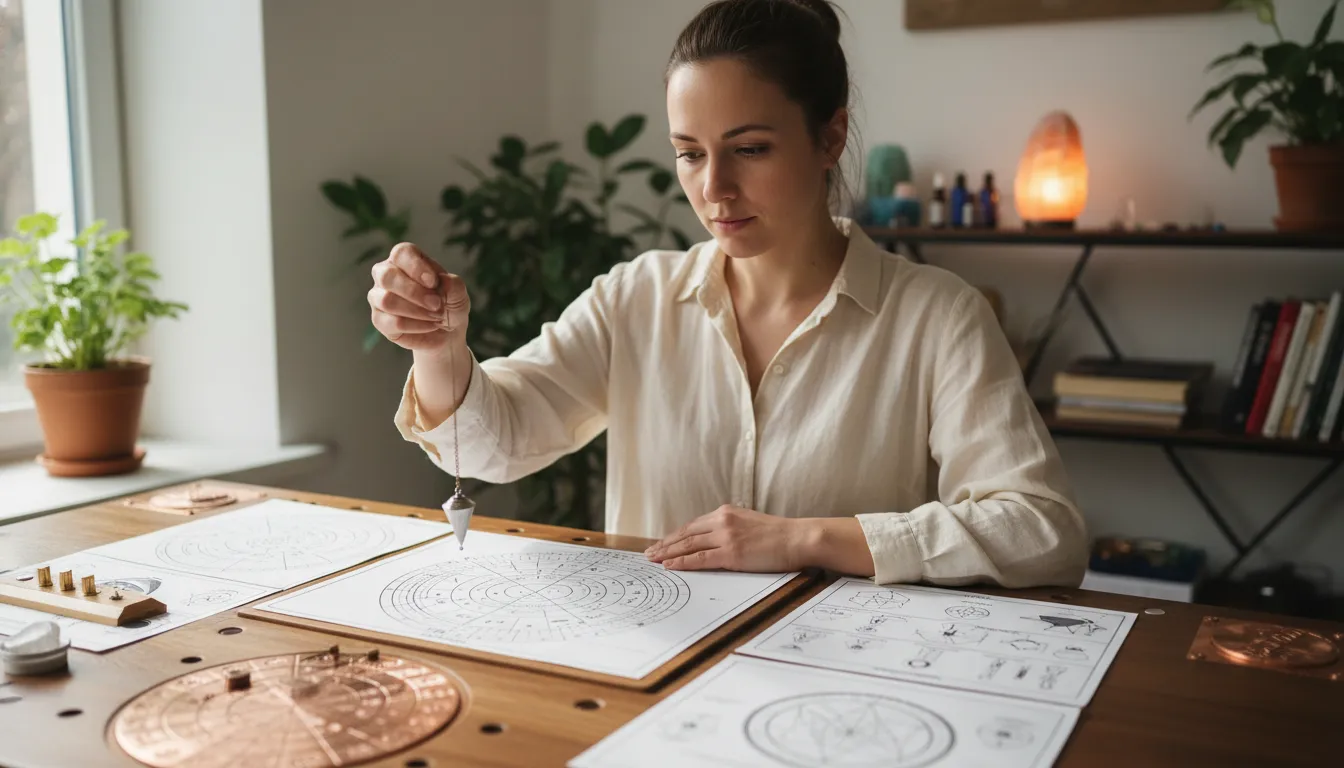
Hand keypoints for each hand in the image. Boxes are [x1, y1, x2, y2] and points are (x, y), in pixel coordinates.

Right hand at [368, 242, 469, 351]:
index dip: (416, 266)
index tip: (434, 282)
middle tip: (437, 304)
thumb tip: (444, 280)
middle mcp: (387, 274)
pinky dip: (415, 325)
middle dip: (414, 292)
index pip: (401, 253)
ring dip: (417, 311)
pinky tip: (430, 326)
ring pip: (386, 300)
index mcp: (405, 259)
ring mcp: (379, 297)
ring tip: (437, 317)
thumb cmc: (449, 305)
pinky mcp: (379, 320)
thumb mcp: (459, 294)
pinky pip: (390, 322)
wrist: (447, 332)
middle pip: (386, 275)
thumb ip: (454, 284)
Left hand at [644, 505, 806, 572]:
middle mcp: (722, 520)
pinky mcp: (731, 552)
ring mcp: (726, 536)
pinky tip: (670, 566)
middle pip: (685, 534)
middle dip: (665, 544)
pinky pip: (700, 559)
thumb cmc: (779, 535)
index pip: (693, 525)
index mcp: (726, 513)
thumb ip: (731, 528)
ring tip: (653, 559)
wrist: (798, 538)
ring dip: (668, 553)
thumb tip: (716, 540)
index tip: (662, 543)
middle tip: (649, 552)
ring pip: (688, 545)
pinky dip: (682, 563)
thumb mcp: (750, 523)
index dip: (675, 536)